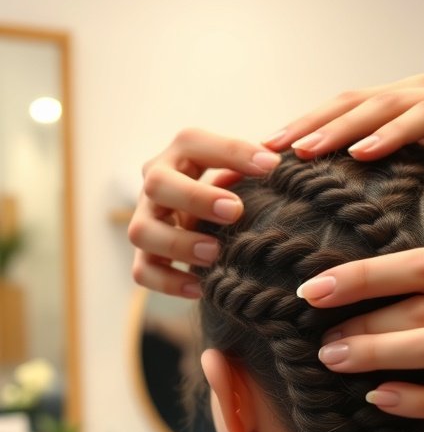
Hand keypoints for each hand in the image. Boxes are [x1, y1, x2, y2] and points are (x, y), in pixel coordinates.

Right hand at [129, 130, 279, 297]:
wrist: (200, 222)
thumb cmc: (227, 191)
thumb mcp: (238, 174)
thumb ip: (254, 167)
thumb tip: (275, 163)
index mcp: (179, 156)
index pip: (194, 142)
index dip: (231, 151)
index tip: (271, 166)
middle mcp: (154, 184)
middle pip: (157, 184)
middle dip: (196, 198)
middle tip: (235, 212)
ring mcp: (144, 221)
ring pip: (141, 231)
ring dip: (179, 244)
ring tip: (215, 254)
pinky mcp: (143, 256)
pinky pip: (143, 272)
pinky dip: (169, 283)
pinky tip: (200, 288)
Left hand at [265, 75, 423, 215]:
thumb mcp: (414, 198)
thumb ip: (372, 205)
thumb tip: (316, 241)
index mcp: (392, 118)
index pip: (333, 121)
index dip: (291, 139)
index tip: (250, 166)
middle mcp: (411, 98)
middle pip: (346, 106)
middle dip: (302, 128)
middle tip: (263, 154)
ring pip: (380, 104)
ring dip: (340, 127)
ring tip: (304, 151)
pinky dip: (395, 130)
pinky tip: (364, 152)